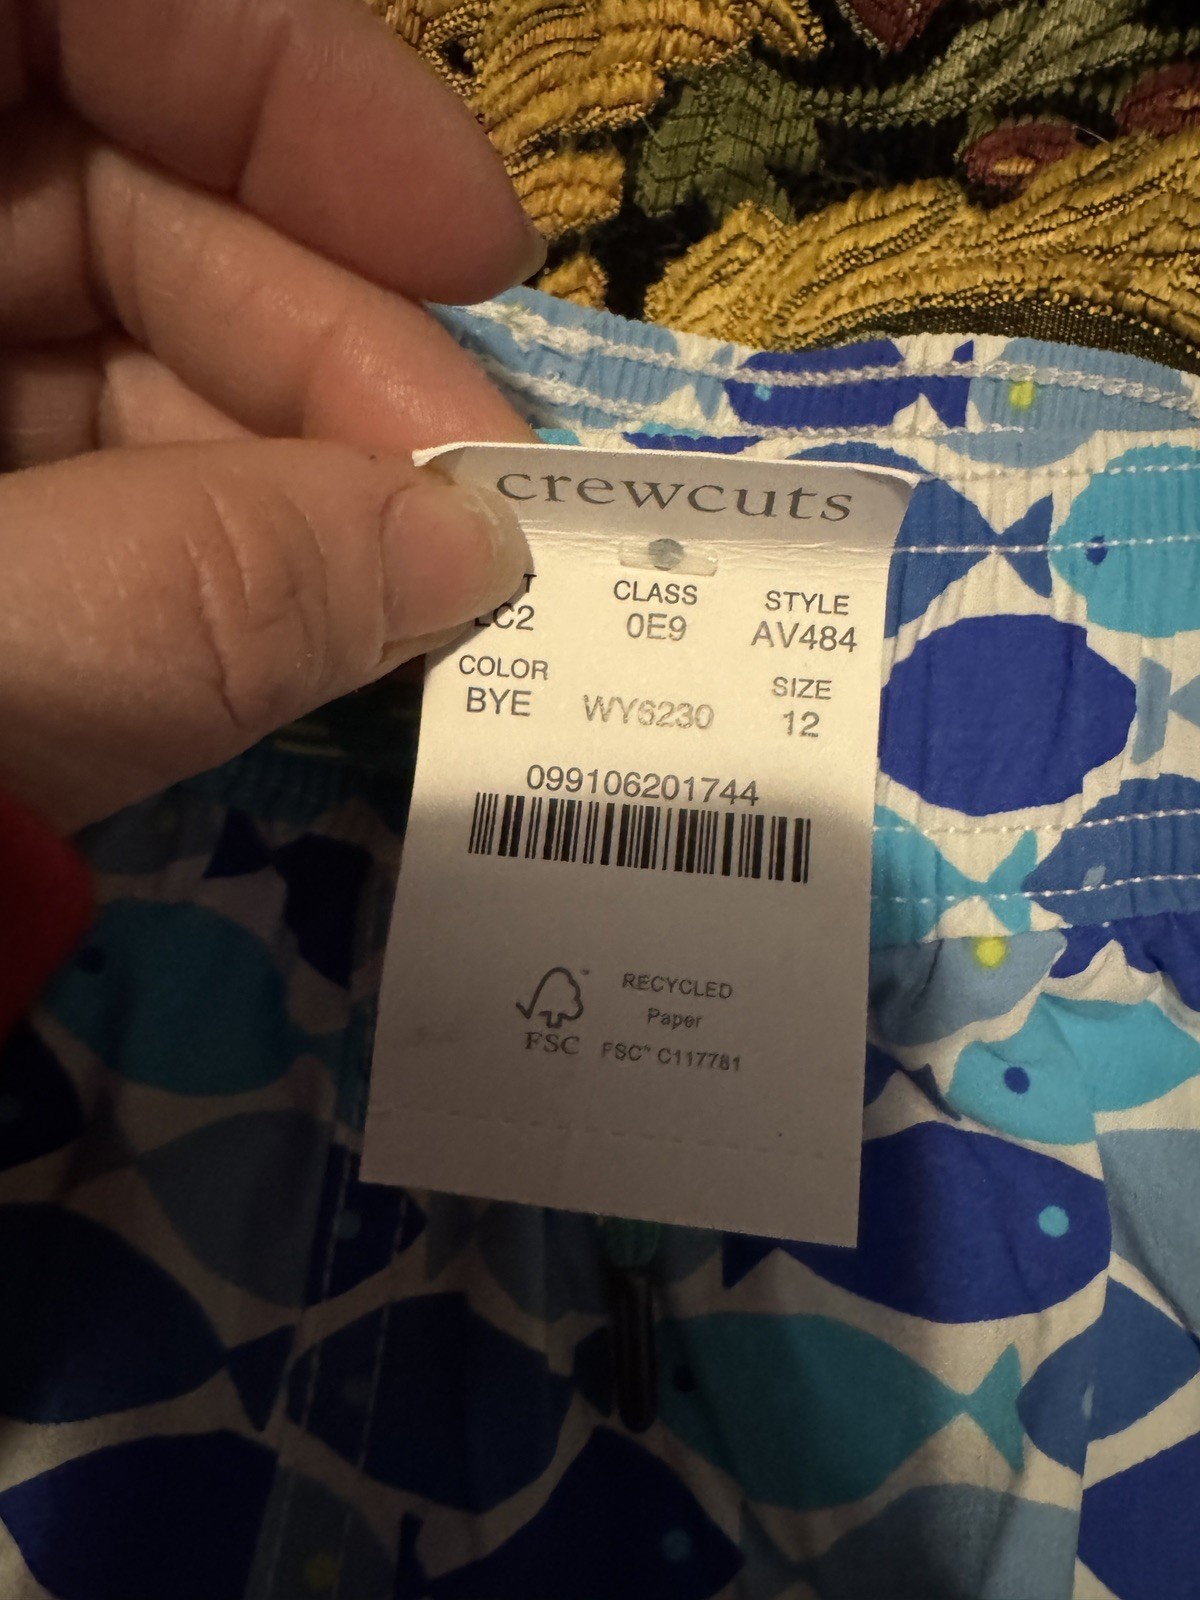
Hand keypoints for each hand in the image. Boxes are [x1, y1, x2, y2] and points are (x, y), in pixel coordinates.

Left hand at [0, 0, 540, 830]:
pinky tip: (283, 616)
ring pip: (100, 341)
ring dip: (279, 473)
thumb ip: (206, 587)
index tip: (481, 249)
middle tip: (477, 512)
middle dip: (325, 348)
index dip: (290, 84)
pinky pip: (57, 457)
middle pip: (123, 188)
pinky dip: (184, 536)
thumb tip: (461, 559)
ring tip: (402, 602)